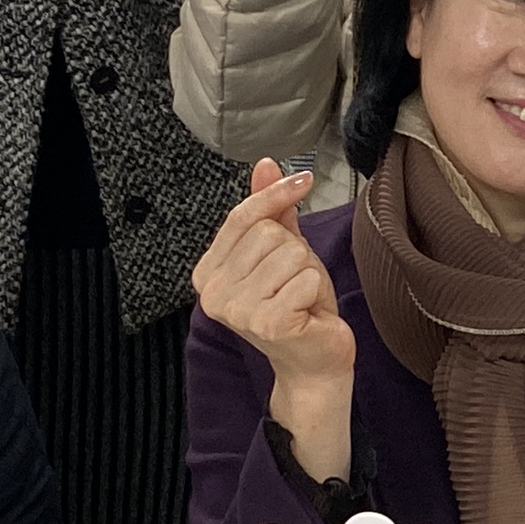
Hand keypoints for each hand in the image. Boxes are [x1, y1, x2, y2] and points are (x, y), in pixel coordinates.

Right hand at [194, 162, 353, 478]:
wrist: (313, 360)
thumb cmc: (297, 305)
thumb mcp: (282, 250)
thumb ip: (271, 210)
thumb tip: (266, 163)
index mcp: (207, 272)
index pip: (241, 216)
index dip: (274, 194)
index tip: (304, 179)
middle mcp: (213, 292)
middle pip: (269, 233)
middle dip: (296, 252)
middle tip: (295, 282)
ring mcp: (238, 310)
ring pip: (292, 253)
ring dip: (308, 273)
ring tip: (301, 298)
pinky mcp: (268, 322)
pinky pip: (307, 278)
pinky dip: (317, 291)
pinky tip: (307, 312)